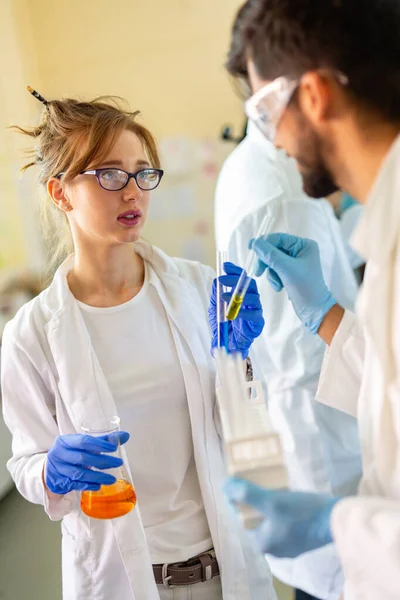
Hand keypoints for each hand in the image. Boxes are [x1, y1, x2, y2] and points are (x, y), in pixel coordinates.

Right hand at [45, 431, 129, 494]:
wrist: (50, 469)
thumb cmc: (71, 453)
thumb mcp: (83, 444)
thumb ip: (103, 440)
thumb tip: (125, 436)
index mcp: (65, 441)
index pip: (83, 441)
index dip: (99, 445)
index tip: (113, 448)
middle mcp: (60, 454)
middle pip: (82, 458)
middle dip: (102, 461)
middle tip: (118, 463)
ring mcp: (59, 469)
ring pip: (79, 474)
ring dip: (97, 477)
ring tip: (111, 479)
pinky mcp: (60, 482)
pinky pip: (76, 485)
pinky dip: (88, 486)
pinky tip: (98, 486)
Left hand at [209, 262, 263, 358]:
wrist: (227, 344)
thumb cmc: (224, 325)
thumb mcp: (215, 308)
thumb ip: (216, 295)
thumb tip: (215, 282)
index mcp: (241, 293)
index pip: (242, 278)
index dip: (235, 270)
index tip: (225, 266)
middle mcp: (250, 299)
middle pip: (248, 284)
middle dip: (235, 279)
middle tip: (222, 279)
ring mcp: (255, 310)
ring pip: (254, 297)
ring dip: (238, 295)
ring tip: (223, 297)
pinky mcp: (257, 323)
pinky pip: (254, 315)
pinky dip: (243, 313)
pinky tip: (233, 314)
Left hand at [225, 477, 339, 557]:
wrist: (337, 521)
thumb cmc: (302, 513)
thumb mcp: (271, 501)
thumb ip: (247, 494)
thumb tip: (225, 486)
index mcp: (262, 543)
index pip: (241, 518)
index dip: (238, 498)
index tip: (240, 480)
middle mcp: (273, 548)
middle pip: (256, 518)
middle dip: (254, 499)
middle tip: (256, 478)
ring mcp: (288, 544)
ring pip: (270, 518)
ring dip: (268, 502)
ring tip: (270, 482)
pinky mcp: (301, 537)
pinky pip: (284, 520)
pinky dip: (282, 507)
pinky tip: (285, 493)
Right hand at [250, 233, 335, 333]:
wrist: (314, 310)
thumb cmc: (305, 287)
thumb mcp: (286, 269)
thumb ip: (269, 254)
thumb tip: (255, 242)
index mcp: (304, 245)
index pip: (279, 239)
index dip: (264, 243)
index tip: (250, 248)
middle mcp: (300, 251)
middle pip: (274, 250)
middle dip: (266, 262)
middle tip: (258, 272)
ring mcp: (295, 263)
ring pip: (273, 261)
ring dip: (271, 273)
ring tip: (278, 284)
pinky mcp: (290, 273)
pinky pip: (275, 271)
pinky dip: (274, 279)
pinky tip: (280, 287)